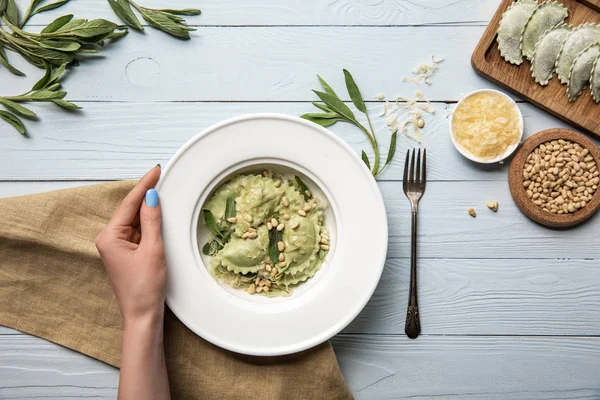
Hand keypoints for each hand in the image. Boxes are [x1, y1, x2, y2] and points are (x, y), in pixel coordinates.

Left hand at [96, 165, 166, 325]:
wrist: (142, 316)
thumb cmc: (145, 287)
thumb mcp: (152, 249)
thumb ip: (152, 220)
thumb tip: (152, 196)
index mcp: (109, 236)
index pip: (129, 203)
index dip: (144, 185)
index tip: (156, 170)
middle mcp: (109, 239)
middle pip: (131, 210)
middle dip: (146, 194)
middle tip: (162, 177)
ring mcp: (117, 247)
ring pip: (135, 220)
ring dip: (149, 209)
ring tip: (164, 192)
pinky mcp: (126, 254)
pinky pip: (138, 232)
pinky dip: (149, 223)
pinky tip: (159, 215)